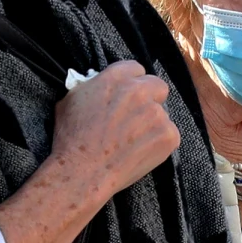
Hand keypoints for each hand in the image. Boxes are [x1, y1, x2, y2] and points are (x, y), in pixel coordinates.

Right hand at [0, 61, 180, 242]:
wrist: (82, 172)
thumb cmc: (71, 139)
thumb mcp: (72, 100)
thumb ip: (93, 85)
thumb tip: (102, 81)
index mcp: (116, 77)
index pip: (136, 69)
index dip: (131, 83)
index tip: (126, 96)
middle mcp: (139, 90)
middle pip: (157, 86)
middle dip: (150, 98)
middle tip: (136, 117)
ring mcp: (156, 112)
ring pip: (162, 113)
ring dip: (152, 123)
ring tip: (132, 141)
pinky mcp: (168, 134)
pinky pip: (170, 133)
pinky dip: (159, 142)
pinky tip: (141, 151)